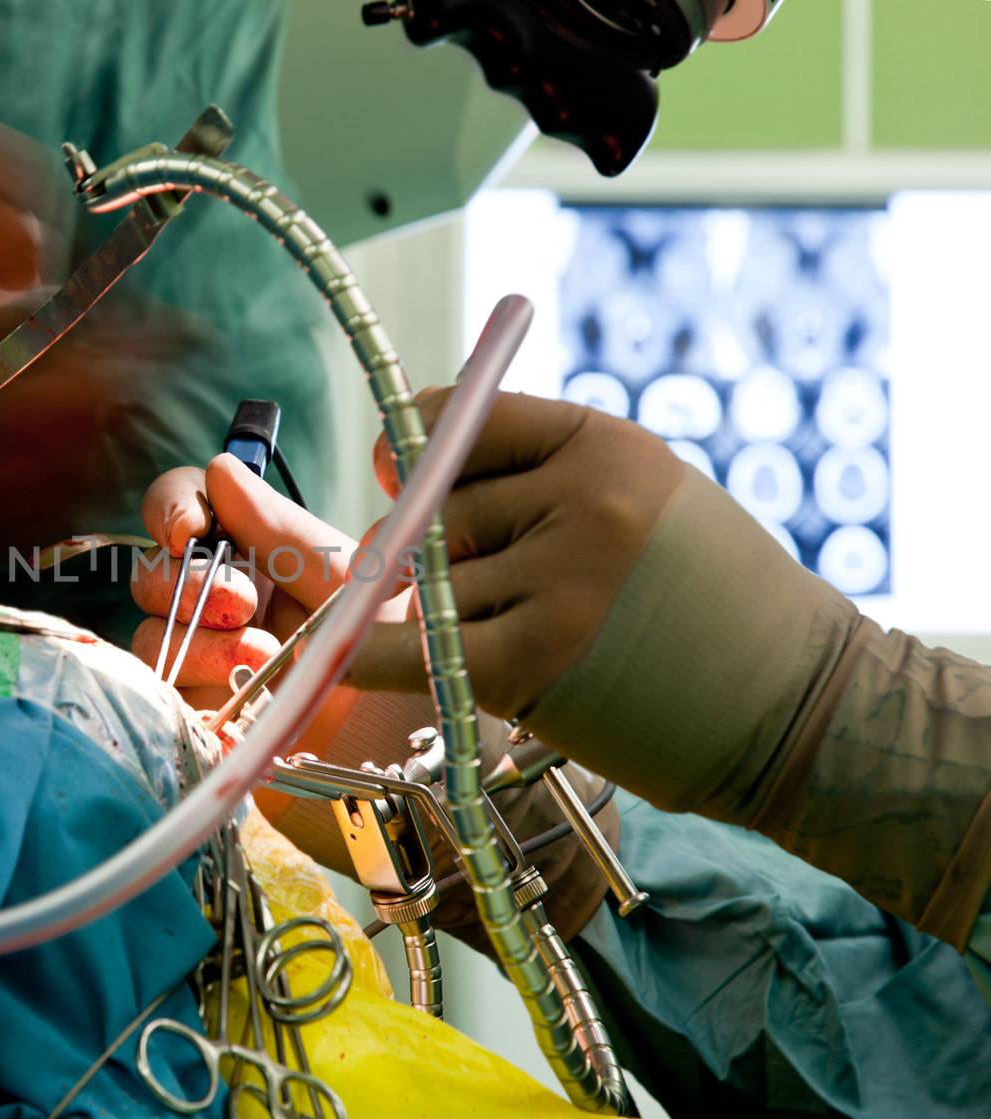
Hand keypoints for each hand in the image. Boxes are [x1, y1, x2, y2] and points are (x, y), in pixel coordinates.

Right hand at [130, 452, 618, 942]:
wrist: (443, 774)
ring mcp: (215, 672)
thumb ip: (290, 536)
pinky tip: (236, 707)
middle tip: (243, 607)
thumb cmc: (421, 672)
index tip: (190, 527)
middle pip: (158, 570)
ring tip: (258, 666)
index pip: (190, 510)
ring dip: (198, 643)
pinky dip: (191, 694)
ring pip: (151, 635)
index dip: (175, 507)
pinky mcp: (208, 730)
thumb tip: (222, 470)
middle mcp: (234, 612)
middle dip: (190, 581)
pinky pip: (159, 699)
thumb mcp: (364, 591)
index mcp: (270, 563)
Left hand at [366, 391, 684, 719]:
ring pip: (426, 589)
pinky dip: (365, 655)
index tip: (393, 467)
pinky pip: (409, 651)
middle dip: (427, 550)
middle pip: (432, 512)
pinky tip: (341, 657)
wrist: (801, 705)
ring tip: (524, 641)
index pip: (461, 419)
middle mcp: (582, 502)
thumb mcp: (644, 497)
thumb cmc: (712, 602)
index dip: (414, 445)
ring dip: (441, 619)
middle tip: (476, 586)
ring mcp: (559, 584)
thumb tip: (396, 466)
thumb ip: (535, 478)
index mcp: (605, 445)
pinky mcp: (533, 666)